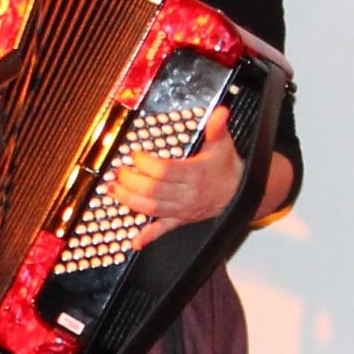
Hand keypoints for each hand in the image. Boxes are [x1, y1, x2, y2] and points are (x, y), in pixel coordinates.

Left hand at [108, 107, 244, 227]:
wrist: (240, 192)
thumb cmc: (227, 168)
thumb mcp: (223, 144)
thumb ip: (218, 128)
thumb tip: (220, 112)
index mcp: (196, 174)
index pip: (164, 171)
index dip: (146, 164)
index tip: (135, 155)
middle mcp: (188, 194)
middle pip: (153, 190)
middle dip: (131, 181)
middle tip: (118, 172)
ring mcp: (183, 209)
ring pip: (152, 208)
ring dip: (130, 201)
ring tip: (113, 191)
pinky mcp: (181, 220)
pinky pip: (164, 230)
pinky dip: (148, 236)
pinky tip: (135, 241)